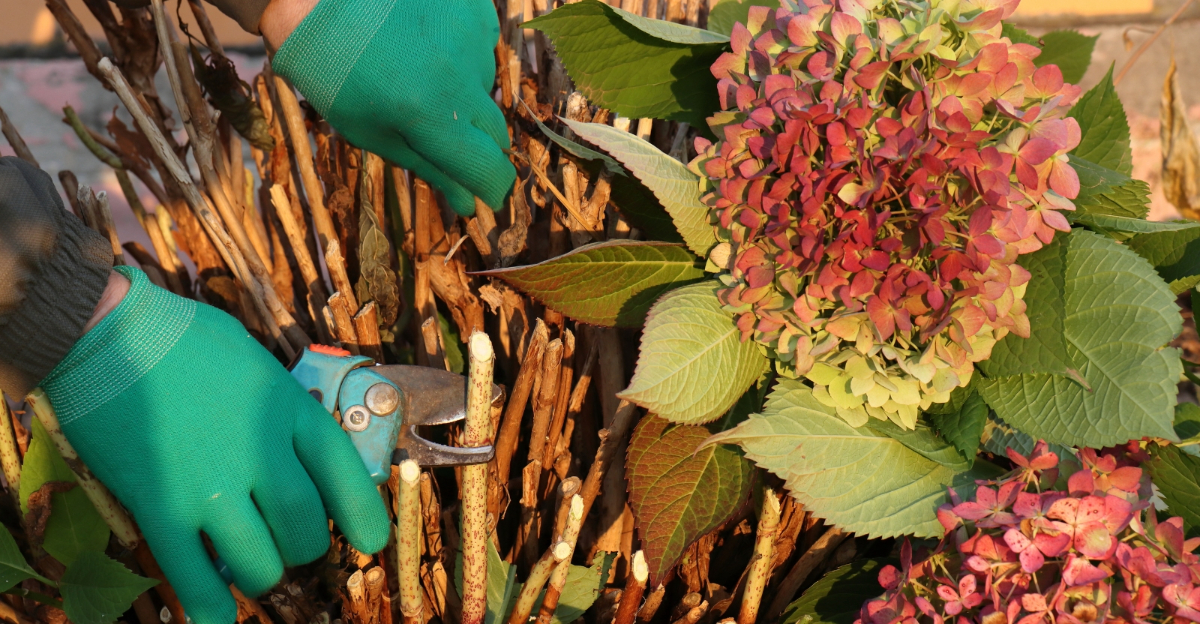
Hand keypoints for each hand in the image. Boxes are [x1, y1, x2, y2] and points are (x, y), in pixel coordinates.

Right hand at [41, 267, 389, 623]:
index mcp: (290, 410)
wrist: (103, 332)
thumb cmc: (182, 339)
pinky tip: (216, 616)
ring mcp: (211, 485)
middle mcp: (261, 452)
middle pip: (305, 531)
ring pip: (260, 564)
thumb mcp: (256, 363)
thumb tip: (297, 448)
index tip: (369, 539)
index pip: (346, 477)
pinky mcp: (160, 507)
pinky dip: (209, 606)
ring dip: (260, 572)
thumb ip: (282, 410)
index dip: (363, 517)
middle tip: (287, 541)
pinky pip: (193, 577)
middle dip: (302, 547)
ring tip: (249, 561)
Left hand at [266, 0, 515, 215]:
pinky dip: (464, 54)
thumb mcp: (373, 132)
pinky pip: (484, 48)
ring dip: (464, 92)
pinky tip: (430, 45)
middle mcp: (458, 77)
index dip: (492, 188)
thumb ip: (428, 168)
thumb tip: (469, 205)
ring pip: (486, 87)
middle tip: (437, 126)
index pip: (490, 169)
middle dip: (475, 142)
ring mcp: (470, 39)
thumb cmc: (337, 76)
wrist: (318, 2)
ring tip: (421, 74)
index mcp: (428, 116)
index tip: (485, 193)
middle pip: (496, 132)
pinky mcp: (474, 9)